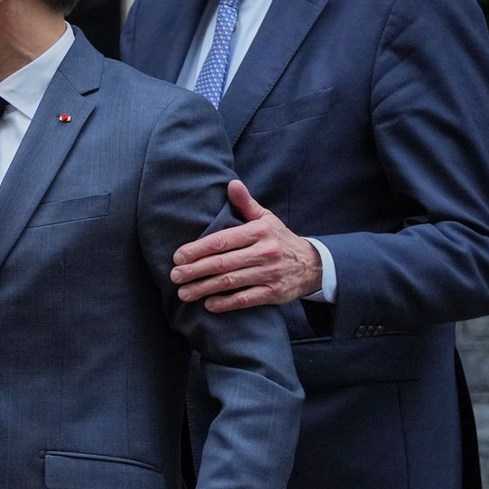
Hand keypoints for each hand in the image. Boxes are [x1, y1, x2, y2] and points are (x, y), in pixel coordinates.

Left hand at [169, 179, 321, 311]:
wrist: (313, 264)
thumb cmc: (280, 239)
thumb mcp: (266, 218)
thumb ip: (245, 203)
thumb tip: (231, 183)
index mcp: (259, 232)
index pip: (222, 241)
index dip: (197, 249)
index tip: (178, 257)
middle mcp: (265, 252)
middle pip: (222, 263)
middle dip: (195, 270)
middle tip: (174, 276)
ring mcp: (270, 274)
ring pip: (231, 282)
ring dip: (204, 288)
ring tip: (183, 293)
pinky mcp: (274, 293)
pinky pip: (246, 300)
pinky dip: (226, 303)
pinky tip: (209, 304)